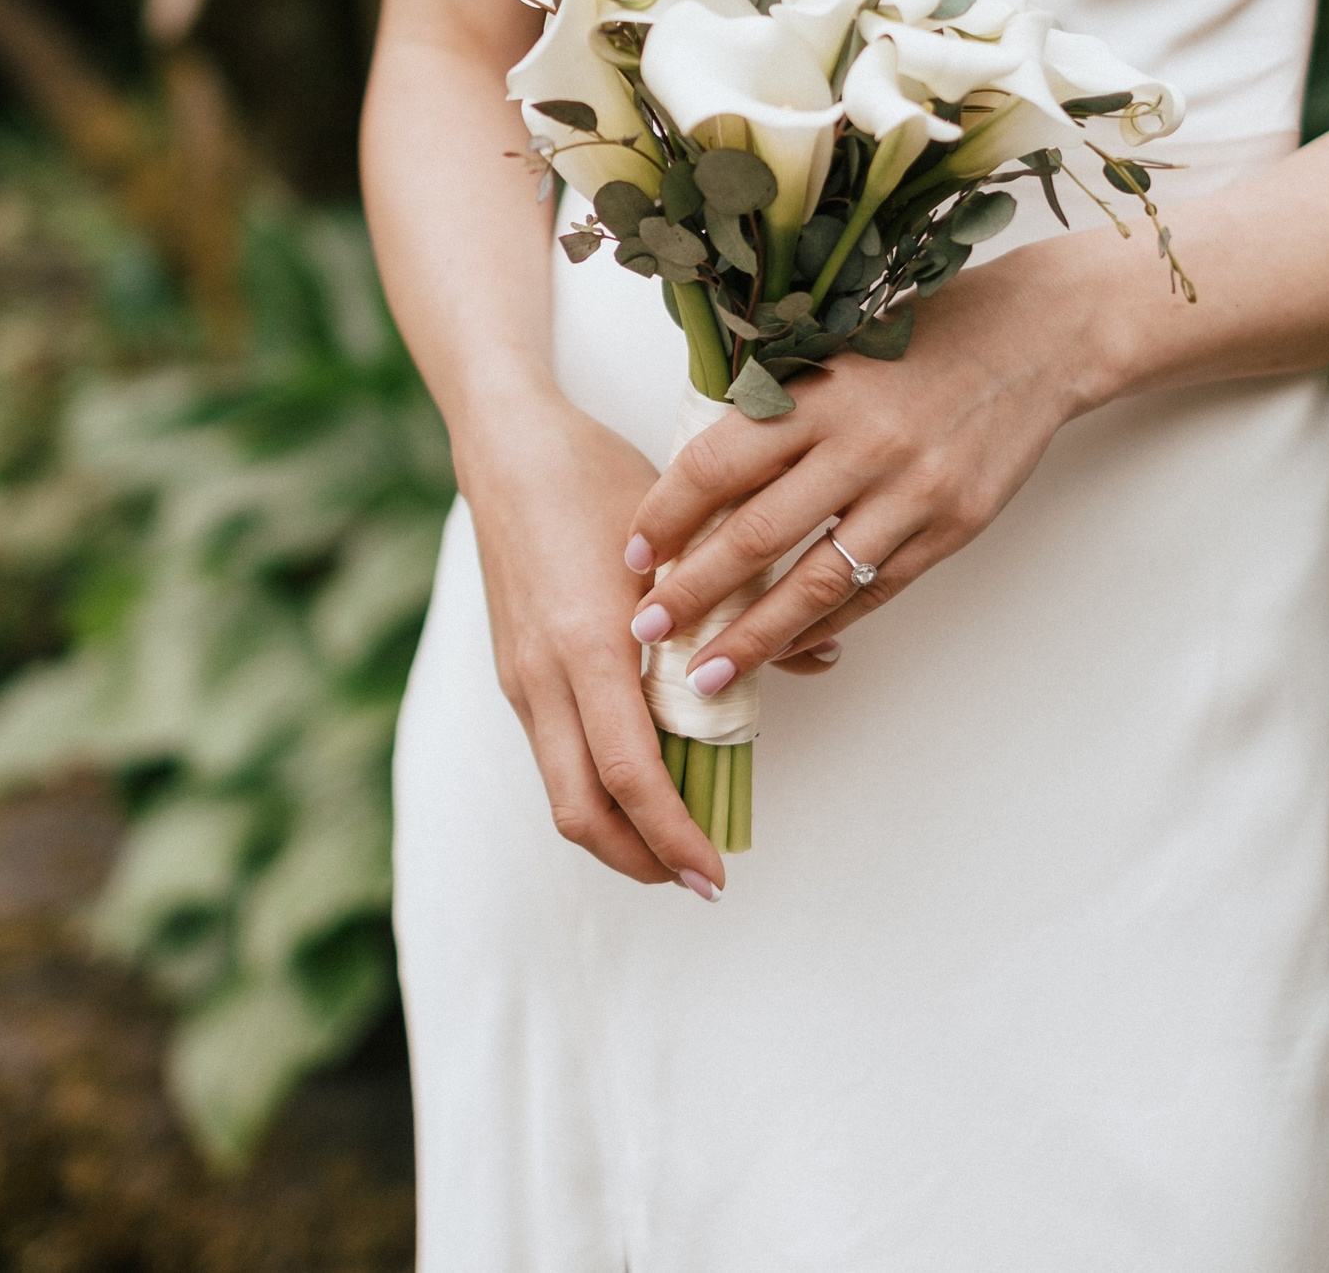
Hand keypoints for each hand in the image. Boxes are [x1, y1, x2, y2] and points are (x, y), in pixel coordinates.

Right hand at [458, 391, 729, 895]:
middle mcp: (545, 675)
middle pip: (581, 812)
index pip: (630, 776)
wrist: (508, 450)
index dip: (673, 836)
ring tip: (677, 843)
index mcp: (589, 645)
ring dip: (618, 832)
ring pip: (562, 792)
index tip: (715, 871)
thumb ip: (744, 605)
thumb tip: (820, 654)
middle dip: (641, 860)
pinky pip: (554, 756)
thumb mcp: (684, 536)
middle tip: (699, 878)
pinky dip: (598, 788)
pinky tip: (647, 779)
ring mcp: (522, 680)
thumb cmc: (597, 481)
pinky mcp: (516, 675)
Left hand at [620, 249, 1105, 690]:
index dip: (666, 515)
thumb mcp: (836, 350)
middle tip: (644, 632)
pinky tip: (784, 649)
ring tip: (706, 673)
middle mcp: (864, 445)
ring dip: (753, 637)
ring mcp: (913, 493)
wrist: (1036, 339)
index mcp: (820, 393)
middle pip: (756, 536)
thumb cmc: (923, 337)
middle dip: (692, 593)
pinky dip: (823, 627)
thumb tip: (694, 484)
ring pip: (815, 583)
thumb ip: (776, 410)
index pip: (718, 465)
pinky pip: (874, 592)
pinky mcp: (953, 529)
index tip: (632, 554)